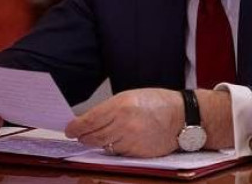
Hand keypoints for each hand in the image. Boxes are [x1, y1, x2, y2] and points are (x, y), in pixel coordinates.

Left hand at [65, 88, 182, 157]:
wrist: (182, 117)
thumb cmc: (157, 103)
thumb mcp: (130, 97)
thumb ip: (109, 109)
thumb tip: (88, 120)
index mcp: (120, 105)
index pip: (89, 121)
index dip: (75, 127)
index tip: (69, 129)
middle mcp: (124, 124)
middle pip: (92, 137)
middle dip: (83, 138)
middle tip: (79, 136)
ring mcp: (130, 141)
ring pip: (104, 147)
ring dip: (99, 143)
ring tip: (100, 136)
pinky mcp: (137, 154)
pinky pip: (118, 153)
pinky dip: (114, 148)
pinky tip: (120, 140)